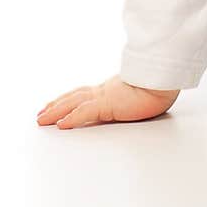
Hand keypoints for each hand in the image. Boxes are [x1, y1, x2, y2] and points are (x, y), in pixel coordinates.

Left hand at [36, 75, 179, 128]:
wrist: (165, 81)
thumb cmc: (158, 86)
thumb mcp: (139, 94)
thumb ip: (129, 97)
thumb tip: (130, 100)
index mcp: (111, 88)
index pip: (84, 93)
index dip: (68, 99)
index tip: (55, 104)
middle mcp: (104, 90)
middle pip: (73, 97)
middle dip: (55, 105)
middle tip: (41, 113)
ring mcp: (105, 95)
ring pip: (73, 103)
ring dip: (55, 111)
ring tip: (42, 119)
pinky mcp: (109, 103)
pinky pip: (85, 112)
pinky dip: (71, 118)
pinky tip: (60, 125)